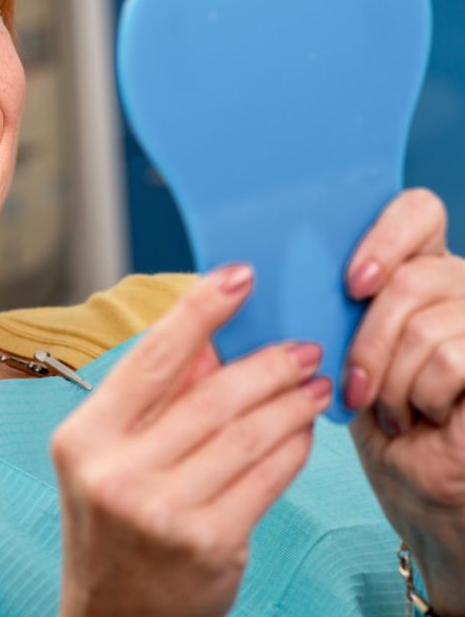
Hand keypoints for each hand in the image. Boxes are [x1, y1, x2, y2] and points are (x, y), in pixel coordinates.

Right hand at [50, 265, 330, 616]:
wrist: (113, 616)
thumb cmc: (113, 525)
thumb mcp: (110, 455)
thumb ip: (155, 399)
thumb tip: (214, 342)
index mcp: (84, 436)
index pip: (150, 358)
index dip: (199, 311)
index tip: (238, 276)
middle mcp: (116, 472)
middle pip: (210, 397)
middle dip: (266, 364)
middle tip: (301, 346)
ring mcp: (162, 512)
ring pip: (246, 435)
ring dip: (290, 403)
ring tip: (313, 384)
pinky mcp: (209, 546)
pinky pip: (266, 478)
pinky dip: (293, 448)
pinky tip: (303, 432)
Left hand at [343, 188, 464, 613]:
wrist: (416, 483)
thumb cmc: (371, 409)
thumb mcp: (339, 342)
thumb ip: (320, 295)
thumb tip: (248, 268)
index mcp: (418, 263)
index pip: (417, 209)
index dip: (386, 237)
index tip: (352, 283)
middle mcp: (459, 284)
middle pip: (413, 278)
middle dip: (370, 340)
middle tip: (356, 382)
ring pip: (428, 325)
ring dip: (393, 380)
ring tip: (391, 406)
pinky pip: (452, 361)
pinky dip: (423, 398)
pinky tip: (421, 417)